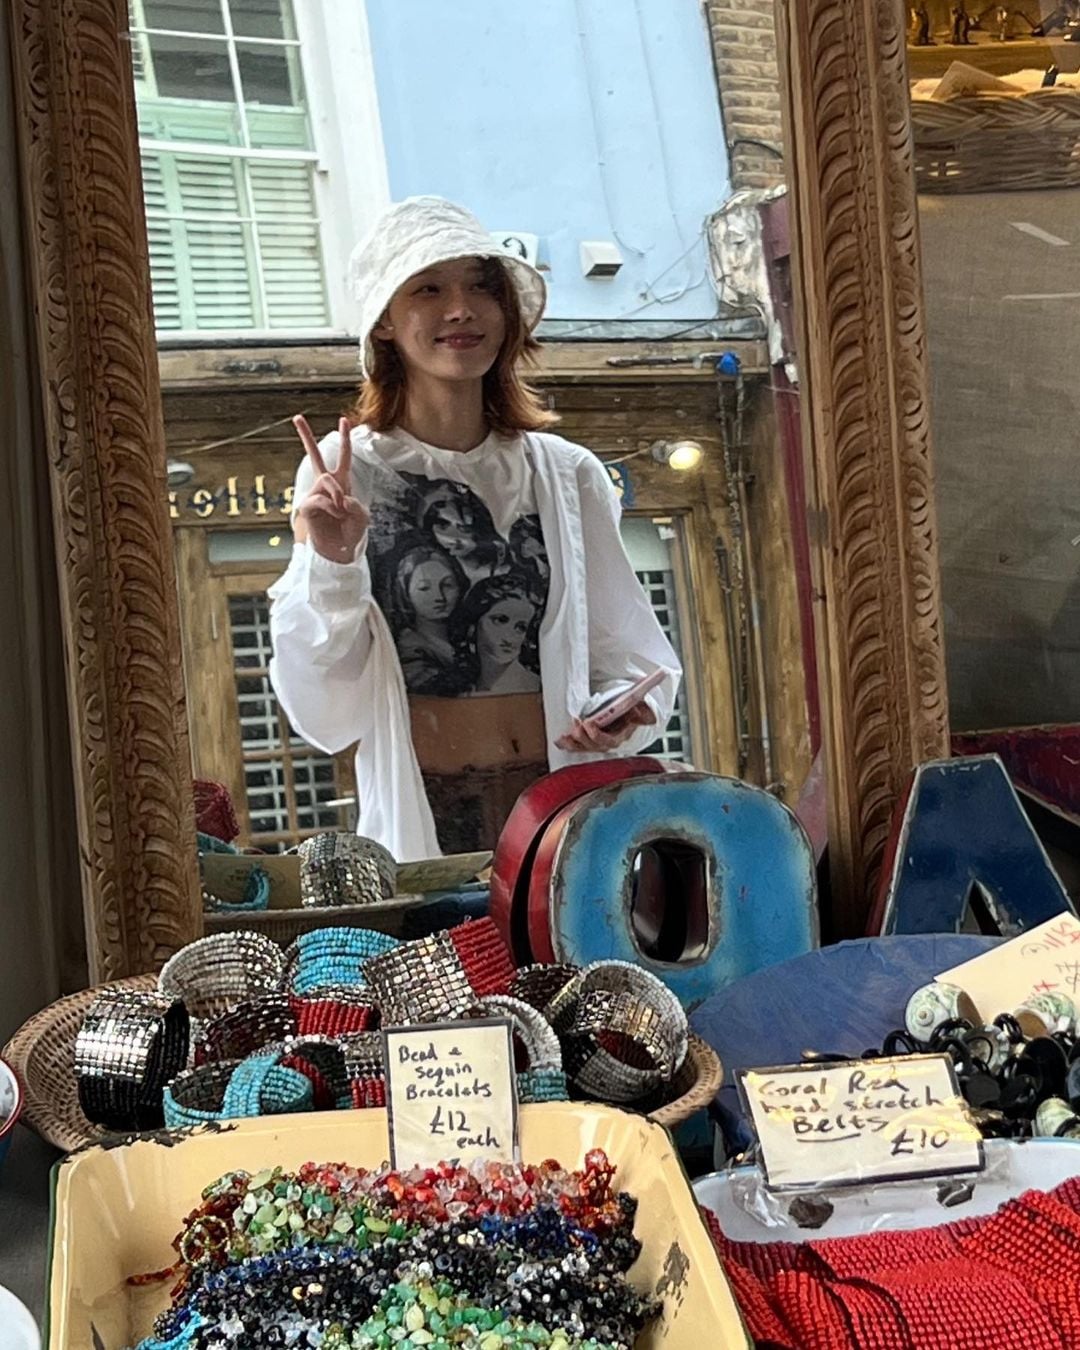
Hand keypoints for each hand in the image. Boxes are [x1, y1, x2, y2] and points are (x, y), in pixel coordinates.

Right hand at [293, 415, 369, 563]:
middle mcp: (327, 484)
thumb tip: (339, 498)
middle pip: (315, 455)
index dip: (345, 438)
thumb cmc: (351, 531)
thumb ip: (354, 503)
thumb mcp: (362, 516)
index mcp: (342, 482)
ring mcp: (315, 493)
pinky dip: (331, 507)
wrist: (340, 550)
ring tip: (341, 510)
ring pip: (326, 480)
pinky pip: (320, 499)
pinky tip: (335, 515)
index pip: (344, 456)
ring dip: (336, 494)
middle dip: (306, 436)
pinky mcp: (307, 506)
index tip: (343, 419)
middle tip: (296, 417)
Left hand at [555, 701, 655, 752]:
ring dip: (574, 742)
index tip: (589, 723)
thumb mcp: (640, 708)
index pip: (609, 741)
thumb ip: (645, 713)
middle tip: (577, 724)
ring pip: (583, 748)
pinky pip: (576, 747)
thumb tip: (650, 718)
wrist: (624, 711)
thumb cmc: (631, 709)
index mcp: (620, 736)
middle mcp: (607, 742)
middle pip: (594, 746)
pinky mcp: (586, 741)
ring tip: (567, 734)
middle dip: (583, 737)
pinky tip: (560, 740)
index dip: (597, 735)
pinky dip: (567, 745)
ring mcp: (595, 743)